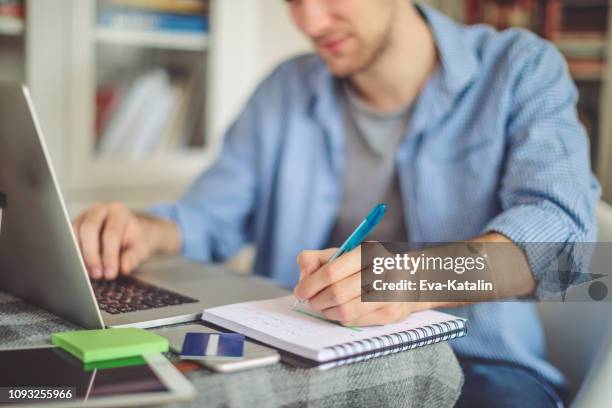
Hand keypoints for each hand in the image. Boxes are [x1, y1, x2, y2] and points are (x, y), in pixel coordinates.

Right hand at [72, 202, 179, 279]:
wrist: (129, 231)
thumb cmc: (134, 239)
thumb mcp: (140, 248)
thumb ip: (133, 257)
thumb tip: (123, 268)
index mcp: (118, 212)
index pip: (111, 233)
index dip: (109, 255)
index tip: (110, 273)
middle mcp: (99, 210)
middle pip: (89, 229)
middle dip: (91, 255)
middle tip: (97, 274)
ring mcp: (84, 216)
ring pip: (75, 233)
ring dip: (80, 255)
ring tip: (88, 273)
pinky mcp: (75, 225)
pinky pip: (69, 238)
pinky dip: (73, 254)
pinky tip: (81, 267)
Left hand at [293, 247, 425, 325]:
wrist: (409, 279)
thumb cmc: (368, 266)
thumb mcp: (344, 254)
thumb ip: (317, 259)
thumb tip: (304, 274)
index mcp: (368, 252)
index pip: (332, 271)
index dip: (311, 284)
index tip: (300, 291)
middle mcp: (382, 272)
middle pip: (337, 293)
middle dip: (317, 300)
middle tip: (311, 301)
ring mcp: (388, 294)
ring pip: (345, 311)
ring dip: (327, 311)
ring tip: (324, 306)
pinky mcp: (390, 313)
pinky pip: (354, 322)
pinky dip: (341, 318)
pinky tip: (341, 311)